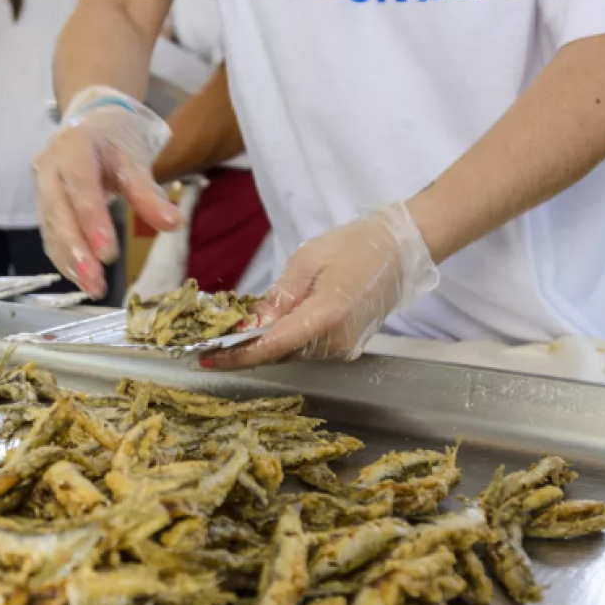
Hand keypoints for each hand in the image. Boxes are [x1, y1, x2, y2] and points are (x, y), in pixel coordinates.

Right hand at [33, 87, 176, 296]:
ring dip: (71, 262)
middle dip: (77, 251)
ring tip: (93, 288)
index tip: (108, 254)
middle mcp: (49, 167)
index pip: (80, 186)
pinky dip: (65, 260)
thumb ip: (149, 192)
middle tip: (95, 281)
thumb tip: (173, 224)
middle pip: (59, 213)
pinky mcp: (42, 206)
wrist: (92, 122)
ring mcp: (41, 187)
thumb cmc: (115, 139)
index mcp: (73, 147)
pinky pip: (50, 236)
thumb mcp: (135, 158)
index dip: (92, 221)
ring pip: (51, 229)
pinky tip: (82, 280)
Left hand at [203, 202, 438, 369]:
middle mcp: (337, 341)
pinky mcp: (346, 348)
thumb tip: (247, 327)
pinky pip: (305, 349)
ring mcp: (344, 349)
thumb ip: (278, 298)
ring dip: (262, 345)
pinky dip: (283, 341)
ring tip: (235, 333)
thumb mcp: (307, 261)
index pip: (273, 345)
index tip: (206, 357)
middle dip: (244, 350)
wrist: (398, 251)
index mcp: (328, 315)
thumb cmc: (354, 246)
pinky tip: (268, 327)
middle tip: (209, 344)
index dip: (237, 354)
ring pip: (290, 353)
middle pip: (279, 353)